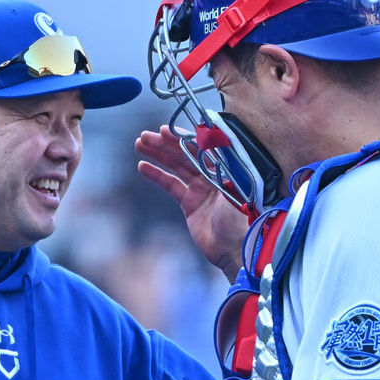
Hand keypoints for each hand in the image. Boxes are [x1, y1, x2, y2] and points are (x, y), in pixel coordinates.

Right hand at [136, 125, 248, 281]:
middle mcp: (212, 174)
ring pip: (176, 166)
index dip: (182, 137)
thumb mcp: (233, 187)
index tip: (165, 130)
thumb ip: (221, 161)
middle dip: (165, 144)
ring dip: (158, 155)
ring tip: (140, 144)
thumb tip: (210, 135)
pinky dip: (157, 176)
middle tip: (145, 136)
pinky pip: (171, 185)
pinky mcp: (190, 204)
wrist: (234, 250)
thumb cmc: (240, 218)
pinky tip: (143, 167)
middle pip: (185, 154)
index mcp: (224, 168)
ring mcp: (200, 189)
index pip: (200, 146)